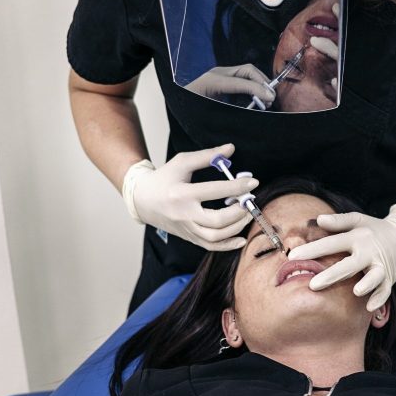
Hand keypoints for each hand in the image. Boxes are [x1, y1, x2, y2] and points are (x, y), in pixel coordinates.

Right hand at [122, 145, 255, 250]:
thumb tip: (231, 149)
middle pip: (217, 220)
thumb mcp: (182, 162)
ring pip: (215, 236)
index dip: (237, 187)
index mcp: (182, 194)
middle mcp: (184, 214)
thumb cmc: (163, 178)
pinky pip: (210, 246)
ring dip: (237, 227)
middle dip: (239, 211)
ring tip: (246, 214)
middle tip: (249, 200)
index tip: (253, 183)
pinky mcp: (189, 237)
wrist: (142, 200)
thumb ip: (207, 156)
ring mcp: (186, 229)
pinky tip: (241, 238)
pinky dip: (228, 245)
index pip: (214, 191)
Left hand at [186, 64, 276, 107]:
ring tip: (266, 99)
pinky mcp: (222, 78)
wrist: (175, 103)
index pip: (242, 81)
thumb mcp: (205, 116)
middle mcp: (218, 73)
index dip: (258, 89)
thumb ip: (228, 115)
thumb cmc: (187, 110)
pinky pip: (242, 78)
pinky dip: (253, 86)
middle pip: (247, 70)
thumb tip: (250, 116)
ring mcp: (220, 74)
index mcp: (213, 81)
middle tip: (271, 97)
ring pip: (247, 72)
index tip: (270, 98)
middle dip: (262, 82)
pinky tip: (257, 98)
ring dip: (259, 83)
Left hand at [285, 203, 395, 309]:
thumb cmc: (375, 229)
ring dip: (366, 284)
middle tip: (312, 284)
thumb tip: (318, 219)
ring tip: (356, 291)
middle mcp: (369, 251)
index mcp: (358, 237)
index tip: (293, 257)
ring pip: (373, 277)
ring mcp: (381, 266)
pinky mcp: (390, 278)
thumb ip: (338, 221)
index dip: (312, 250)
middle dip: (332, 274)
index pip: (332, 243)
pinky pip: (385, 291)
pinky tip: (369, 307)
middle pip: (349, 264)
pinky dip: (379, 299)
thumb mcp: (358, 220)